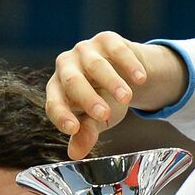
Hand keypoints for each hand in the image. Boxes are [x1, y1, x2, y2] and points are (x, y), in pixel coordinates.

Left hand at [47, 31, 188, 159]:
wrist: (127, 75)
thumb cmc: (106, 100)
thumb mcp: (97, 120)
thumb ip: (87, 133)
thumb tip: (74, 154)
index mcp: (58, 89)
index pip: (54, 102)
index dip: (61, 115)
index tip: (73, 129)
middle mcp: (66, 66)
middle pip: (72, 81)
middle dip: (88, 98)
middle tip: (104, 114)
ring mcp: (85, 49)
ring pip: (95, 65)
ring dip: (111, 82)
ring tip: (127, 98)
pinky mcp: (106, 39)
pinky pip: (117, 51)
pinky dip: (129, 65)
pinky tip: (140, 79)